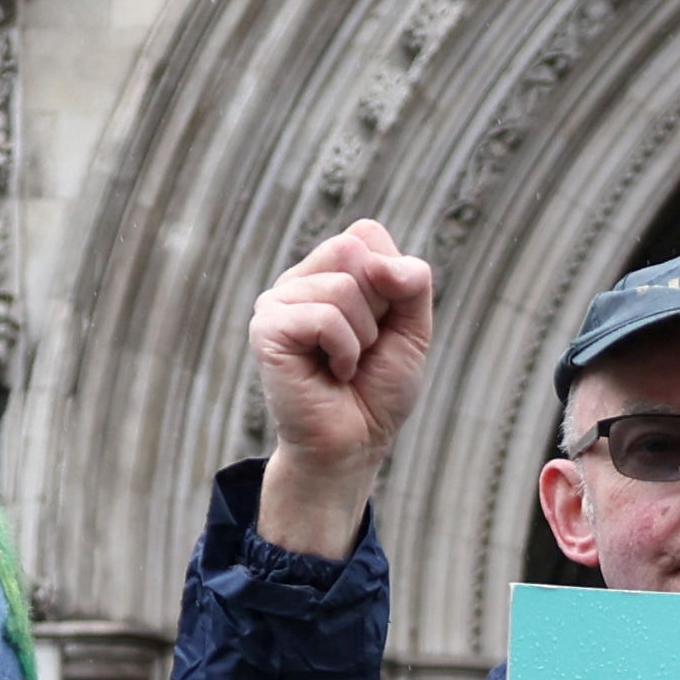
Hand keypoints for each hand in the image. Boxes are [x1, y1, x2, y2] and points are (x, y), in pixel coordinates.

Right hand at [248, 221, 434, 561]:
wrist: (355, 444)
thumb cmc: (378, 389)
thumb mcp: (413, 328)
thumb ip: (413, 282)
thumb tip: (383, 263)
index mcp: (328, 271)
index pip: (366, 235)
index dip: (390, 280)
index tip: (380, 325)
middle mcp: (297, 280)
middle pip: (353, 251)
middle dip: (376, 305)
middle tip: (362, 345)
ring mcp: (276, 302)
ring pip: (342, 286)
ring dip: (362, 336)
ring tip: (345, 364)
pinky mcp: (266, 329)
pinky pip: (324, 317)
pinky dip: (344, 350)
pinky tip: (331, 373)